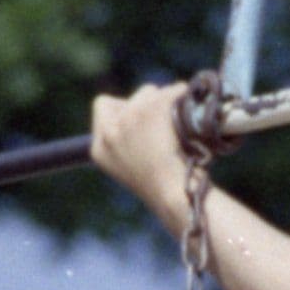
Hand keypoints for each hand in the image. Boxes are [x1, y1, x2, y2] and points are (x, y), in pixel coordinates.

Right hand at [90, 83, 198, 232]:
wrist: (174, 197)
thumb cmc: (163, 189)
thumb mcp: (132, 169)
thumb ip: (127, 143)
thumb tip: (141, 119)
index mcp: (99, 149)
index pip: (103, 107)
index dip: (124, 109)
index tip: (142, 120)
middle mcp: (108, 132)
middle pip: (128, 99)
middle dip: (147, 106)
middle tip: (165, 126)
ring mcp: (127, 119)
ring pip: (149, 93)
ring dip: (164, 102)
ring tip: (178, 126)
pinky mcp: (148, 111)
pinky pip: (170, 92)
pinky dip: (182, 96)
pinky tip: (190, 108)